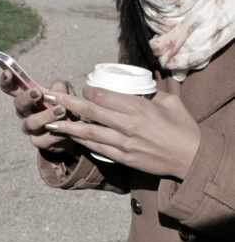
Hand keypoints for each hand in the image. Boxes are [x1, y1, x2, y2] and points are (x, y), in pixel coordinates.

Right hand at [0, 69, 79, 154]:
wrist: (75, 131)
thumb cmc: (66, 107)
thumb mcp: (67, 93)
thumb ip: (61, 87)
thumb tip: (55, 89)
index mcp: (28, 97)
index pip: (12, 88)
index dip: (7, 81)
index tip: (9, 72)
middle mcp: (26, 112)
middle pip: (18, 105)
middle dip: (26, 98)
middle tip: (38, 92)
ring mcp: (31, 128)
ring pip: (31, 122)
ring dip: (45, 115)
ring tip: (61, 110)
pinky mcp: (39, 141)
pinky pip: (44, 137)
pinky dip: (55, 131)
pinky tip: (64, 127)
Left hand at [43, 86, 201, 179]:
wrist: (192, 159)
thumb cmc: (183, 127)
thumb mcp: (170, 102)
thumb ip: (152, 91)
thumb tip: (140, 82)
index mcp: (138, 107)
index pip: (103, 95)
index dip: (88, 90)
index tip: (82, 87)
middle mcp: (127, 125)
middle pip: (89, 110)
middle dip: (66, 102)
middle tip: (49, 95)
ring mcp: (123, 143)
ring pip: (88, 131)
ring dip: (66, 125)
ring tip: (49, 120)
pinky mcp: (123, 158)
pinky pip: (96, 148)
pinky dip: (81, 141)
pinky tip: (69, 136)